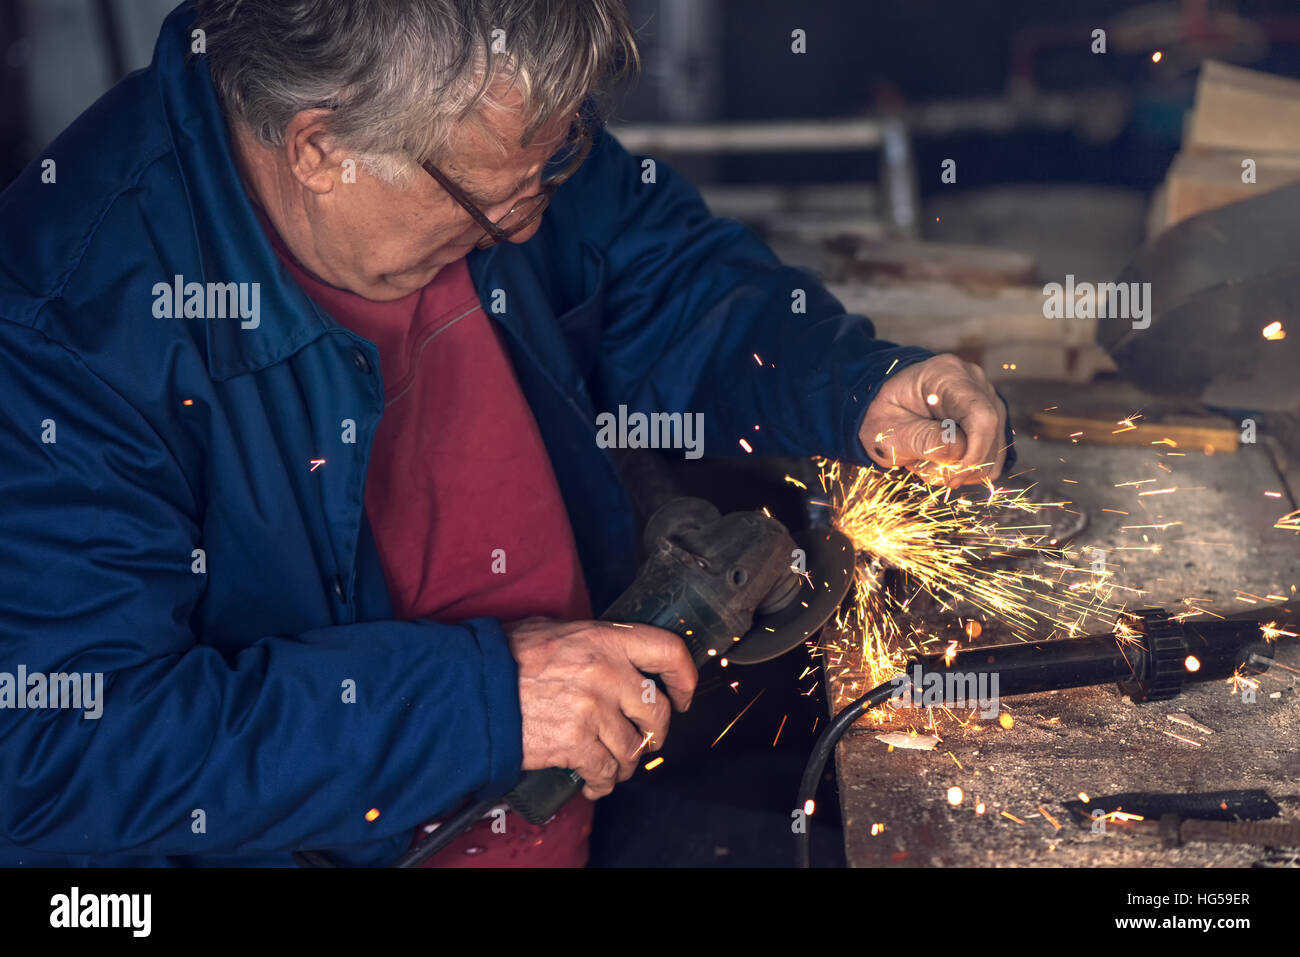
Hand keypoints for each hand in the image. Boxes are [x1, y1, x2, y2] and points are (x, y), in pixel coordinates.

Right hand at [505, 618, 696, 799]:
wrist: (472, 689)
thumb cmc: (505, 657)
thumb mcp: (553, 630)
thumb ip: (590, 641)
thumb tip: (611, 652)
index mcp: (605, 639)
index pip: (667, 651)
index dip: (684, 677)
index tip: (684, 695)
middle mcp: (607, 672)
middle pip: (658, 711)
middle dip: (655, 733)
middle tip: (645, 740)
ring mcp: (593, 709)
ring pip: (634, 747)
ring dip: (627, 763)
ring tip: (613, 765)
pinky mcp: (575, 742)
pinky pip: (607, 770)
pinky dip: (603, 782)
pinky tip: (593, 781)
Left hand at [858, 354, 1008, 488]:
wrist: (885, 408)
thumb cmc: (883, 415)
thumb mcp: (890, 430)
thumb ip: (923, 440)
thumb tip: (960, 452)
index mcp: (947, 375)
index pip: (981, 415)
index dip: (975, 452)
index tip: (953, 477)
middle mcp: (976, 383)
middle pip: (990, 436)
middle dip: (958, 464)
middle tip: (918, 466)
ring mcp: (988, 401)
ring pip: (993, 452)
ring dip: (958, 468)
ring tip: (923, 459)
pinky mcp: (991, 423)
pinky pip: (991, 460)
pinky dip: (966, 470)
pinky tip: (938, 461)